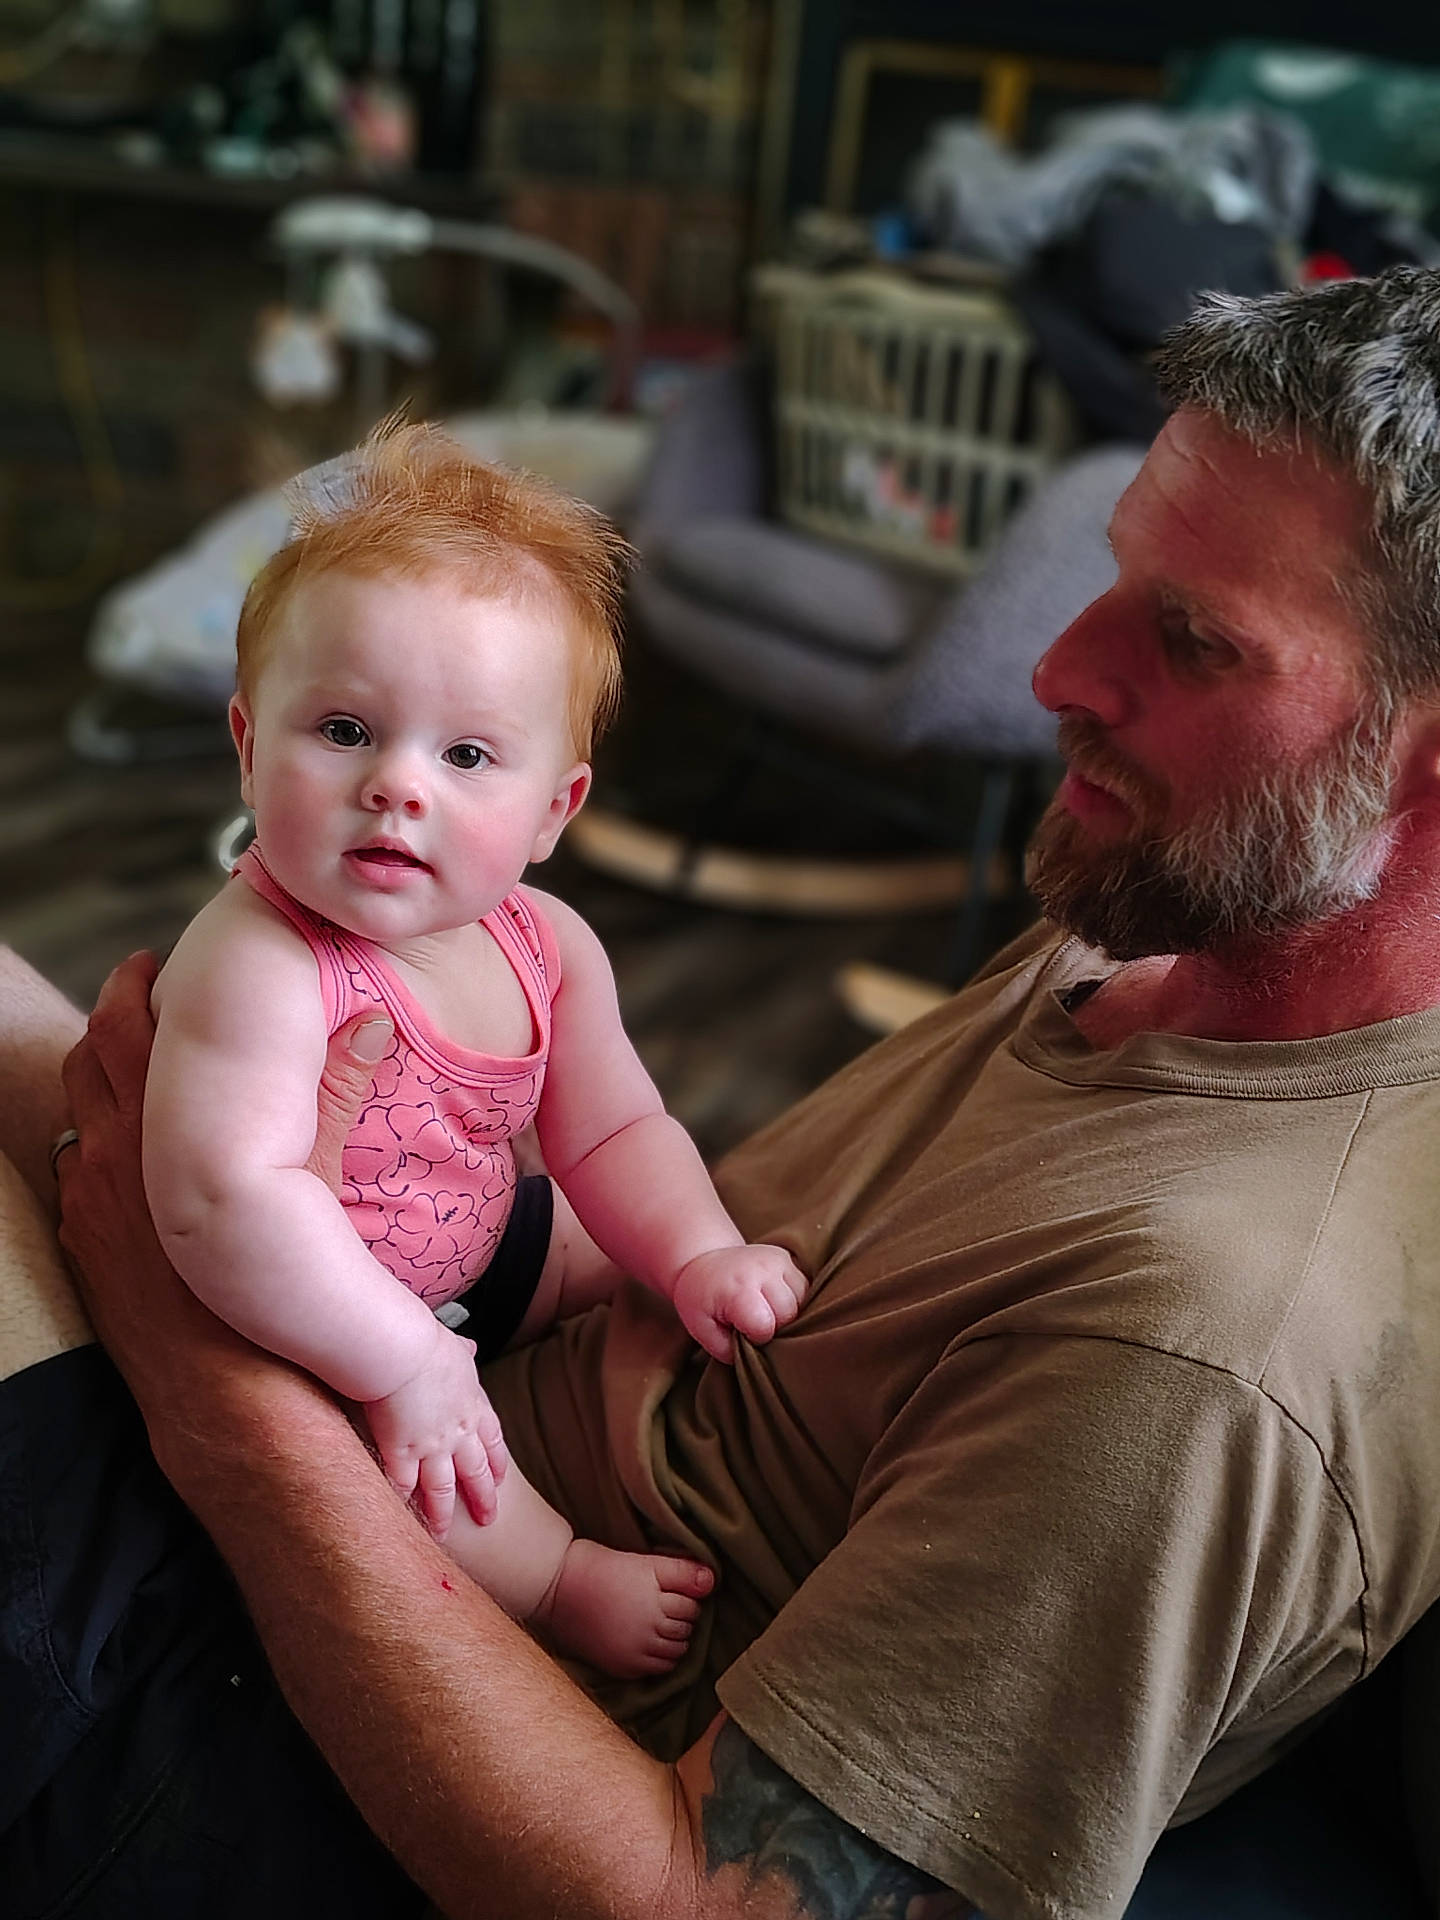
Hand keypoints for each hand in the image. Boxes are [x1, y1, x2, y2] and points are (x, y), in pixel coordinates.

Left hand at [57, 951, 397, 1440]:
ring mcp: (90, 1212)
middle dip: (111, 1022)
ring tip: (141, 1064)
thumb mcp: (316, 1188)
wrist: (226, 1401)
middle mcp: (106, 1168)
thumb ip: (336, 1098)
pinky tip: (134, 1152)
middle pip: (86, 1064)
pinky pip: (78, 1175)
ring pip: (76, 1119)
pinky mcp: (89, 1252)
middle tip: (143, 990)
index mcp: (151, 1139)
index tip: (157, 966)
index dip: (136, 992)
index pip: (122, 1034)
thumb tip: (369, 1022)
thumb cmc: (273, 1298)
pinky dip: (97, 1144)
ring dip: (102, 1084)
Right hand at [364, 1322, 509, 1536]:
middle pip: (474, 1471)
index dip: (496, 1460)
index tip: (500, 1478)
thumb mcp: (453, 1345)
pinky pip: (403, 1485)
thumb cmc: (424, 1342)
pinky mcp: (400, 1452)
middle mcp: (457, 1431)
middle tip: (488, 1518)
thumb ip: (462, 1353)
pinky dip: (402, 1502)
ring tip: (441, 1535)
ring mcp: (430, 1445)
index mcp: (472, 1404)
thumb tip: (471, 1347)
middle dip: (482, 1496)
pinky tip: (401, 1518)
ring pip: (441, 1488)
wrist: (402, 1350)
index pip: (492, 1439)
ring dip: (442, 1513)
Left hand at [670, 1242, 807, 1362]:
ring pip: (801, 1300)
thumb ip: (726, 1349)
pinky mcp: (786, 1258)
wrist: (703, 1260)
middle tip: (753, 1323)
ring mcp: (777, 1261)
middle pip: (788, 1313)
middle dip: (775, 1326)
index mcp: (738, 1288)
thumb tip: (754, 1358)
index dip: (755, 1337)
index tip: (741, 1332)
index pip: (764, 1326)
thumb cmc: (701, 1298)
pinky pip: (804, 1287)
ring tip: (764, 1311)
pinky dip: (795, 1300)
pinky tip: (775, 1302)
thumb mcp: (701, 1328)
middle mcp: (762, 1270)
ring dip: (788, 1313)